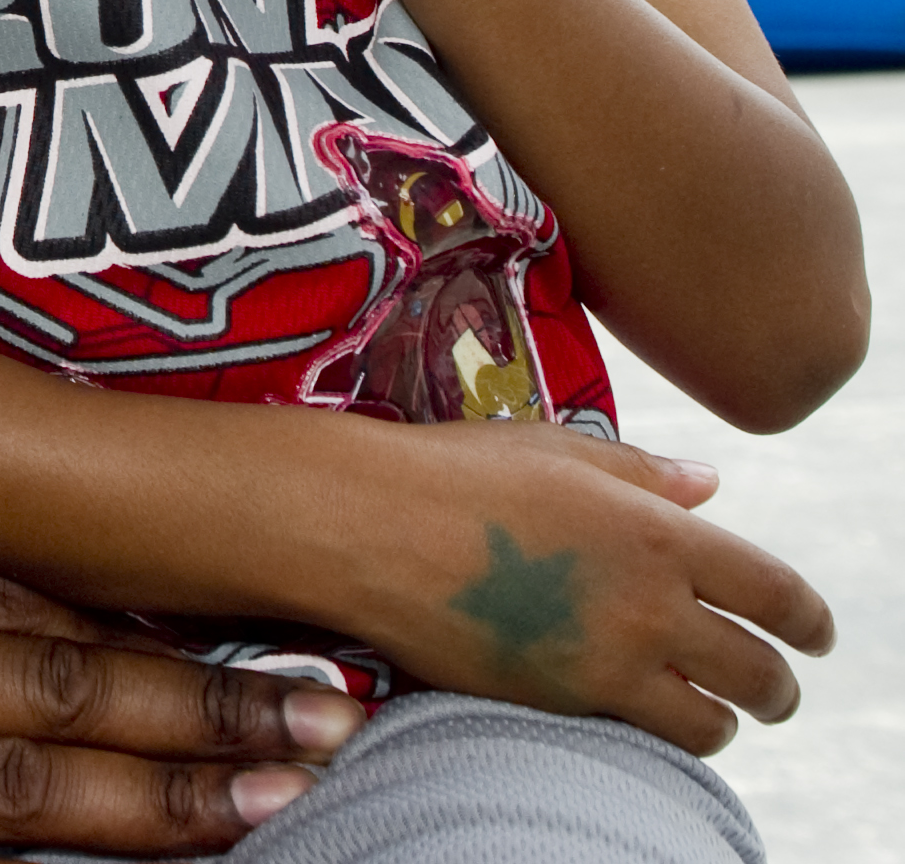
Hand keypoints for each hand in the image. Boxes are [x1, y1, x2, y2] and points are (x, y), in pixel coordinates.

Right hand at [306, 420, 828, 750]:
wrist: (363, 525)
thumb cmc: (452, 471)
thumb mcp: (556, 448)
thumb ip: (642, 472)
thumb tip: (709, 487)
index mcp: (658, 531)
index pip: (775, 591)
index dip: (810, 620)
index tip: (817, 634)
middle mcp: (650, 603)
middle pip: (758, 670)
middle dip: (777, 688)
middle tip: (774, 690)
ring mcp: (606, 659)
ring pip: (709, 720)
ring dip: (723, 720)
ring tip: (713, 712)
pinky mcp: (560, 699)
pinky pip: (639, 733)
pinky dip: (655, 728)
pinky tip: (637, 707)